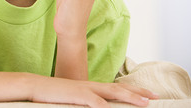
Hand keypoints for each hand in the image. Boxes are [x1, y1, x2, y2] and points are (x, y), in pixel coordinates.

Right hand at [29, 76, 157, 107]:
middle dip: (138, 93)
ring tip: (144, 102)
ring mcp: (84, 90)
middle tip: (155, 96)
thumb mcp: (72, 99)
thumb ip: (85, 102)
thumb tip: (98, 106)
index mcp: (90, 88)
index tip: (147, 95)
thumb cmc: (52, 94)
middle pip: (118, 89)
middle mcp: (90, 86)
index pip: (115, 89)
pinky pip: (93, 101)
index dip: (132, 91)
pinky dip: (104, 105)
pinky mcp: (76, 95)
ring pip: (111, 92)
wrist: (35, 86)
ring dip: (129, 97)